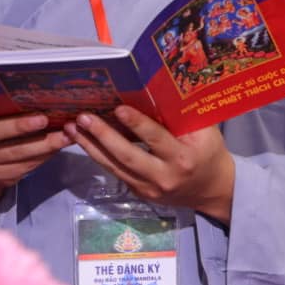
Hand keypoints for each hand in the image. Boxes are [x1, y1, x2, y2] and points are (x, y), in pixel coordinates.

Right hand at [0, 96, 68, 214]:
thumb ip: (1, 104)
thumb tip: (37, 91)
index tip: (10, 93)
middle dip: (20, 126)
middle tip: (44, 119)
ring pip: (15, 152)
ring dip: (43, 143)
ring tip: (65, 135)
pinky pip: (24, 166)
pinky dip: (44, 156)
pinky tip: (59, 147)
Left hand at [65, 107, 235, 222]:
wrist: (212, 190)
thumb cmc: (209, 151)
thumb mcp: (204, 132)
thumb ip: (181, 117)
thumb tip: (154, 91)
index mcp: (182, 157)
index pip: (156, 138)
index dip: (136, 124)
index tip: (117, 108)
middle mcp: (163, 176)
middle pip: (127, 155)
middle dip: (102, 136)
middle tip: (82, 117)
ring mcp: (149, 188)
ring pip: (114, 166)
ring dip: (90, 147)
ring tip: (72, 128)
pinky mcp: (139, 193)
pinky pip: (115, 172)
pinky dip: (98, 156)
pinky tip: (84, 141)